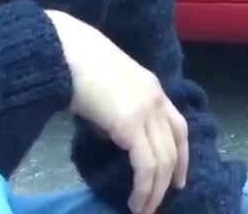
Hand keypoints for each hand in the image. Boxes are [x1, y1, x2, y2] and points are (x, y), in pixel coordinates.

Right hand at [46, 9, 189, 213]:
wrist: (65, 51)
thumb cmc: (77, 64)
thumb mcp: (108, 88)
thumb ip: (119, 109)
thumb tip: (116, 135)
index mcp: (153, 89)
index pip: (179, 128)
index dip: (182, 156)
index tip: (178, 179)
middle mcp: (157, 100)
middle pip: (174, 149)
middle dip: (169, 180)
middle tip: (157, 204)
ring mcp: (146, 112)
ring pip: (163, 161)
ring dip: (155, 191)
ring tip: (143, 210)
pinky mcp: (130, 125)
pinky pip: (146, 165)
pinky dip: (144, 187)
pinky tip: (135, 200)